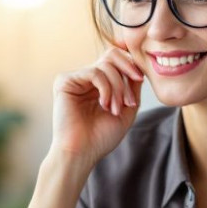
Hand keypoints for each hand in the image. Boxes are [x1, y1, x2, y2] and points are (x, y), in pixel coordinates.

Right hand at [48, 46, 144, 165]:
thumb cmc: (102, 137)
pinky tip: (104, 105)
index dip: (131, 65)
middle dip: (127, 71)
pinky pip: (94, 72)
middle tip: (130, 94)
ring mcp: (76, 78)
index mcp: (100, 83)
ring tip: (115, 109)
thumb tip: (139, 65)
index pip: (118, 60)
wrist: (82, 153)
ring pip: (106, 65)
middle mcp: (87, 78)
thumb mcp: (126, 110)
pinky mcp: (65, 81)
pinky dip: (105, 88)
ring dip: (117, 88)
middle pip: (112, 54)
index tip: (141, 79)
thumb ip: (132, 87)